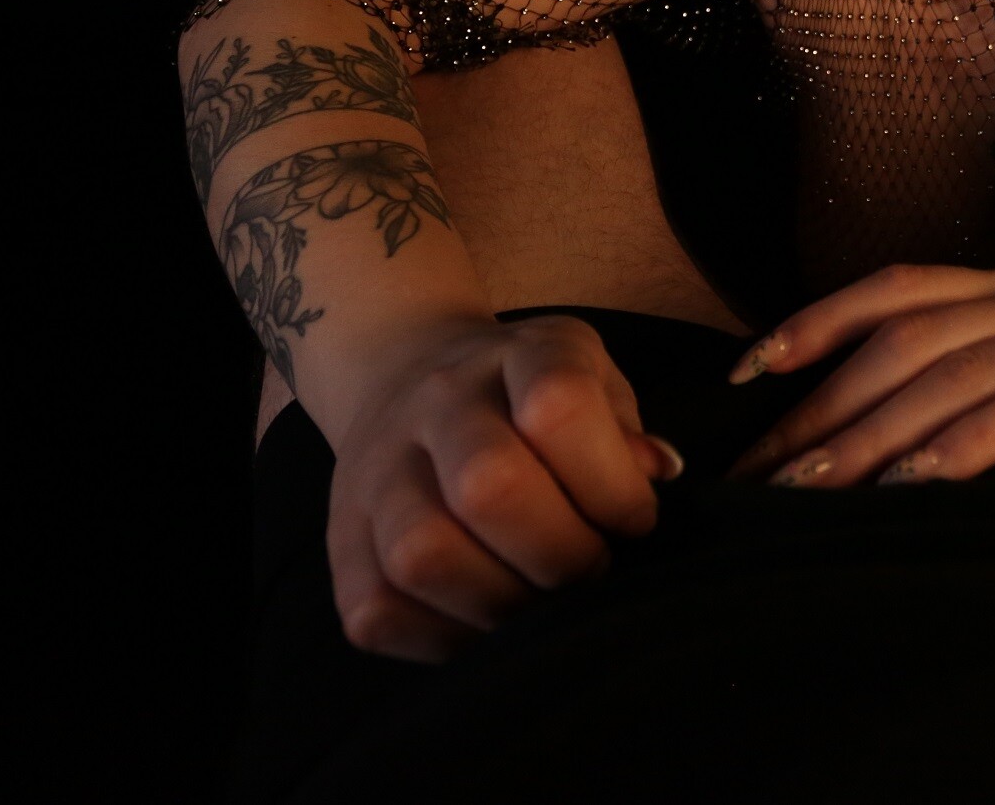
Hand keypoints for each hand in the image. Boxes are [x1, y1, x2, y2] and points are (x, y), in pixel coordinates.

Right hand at [326, 313, 682, 662]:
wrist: (405, 371)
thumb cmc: (528, 394)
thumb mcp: (593, 379)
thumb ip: (626, 432)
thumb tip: (652, 478)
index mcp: (517, 354)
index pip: (559, 407)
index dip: (613, 484)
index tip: (633, 519)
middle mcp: (437, 403)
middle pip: (488, 485)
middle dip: (562, 553)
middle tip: (589, 569)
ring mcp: (378, 470)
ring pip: (421, 555)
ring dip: (500, 603)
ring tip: (539, 604)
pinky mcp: (342, 539)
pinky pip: (377, 612)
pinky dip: (443, 639)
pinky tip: (486, 623)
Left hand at [724, 239, 994, 487]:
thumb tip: (956, 393)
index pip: (896, 294)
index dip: (815, 323)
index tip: (747, 372)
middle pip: (901, 345)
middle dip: (820, 407)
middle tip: (756, 471)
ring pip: (954, 376)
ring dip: (873, 432)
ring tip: (810, 488)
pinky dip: (974, 440)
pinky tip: (927, 478)